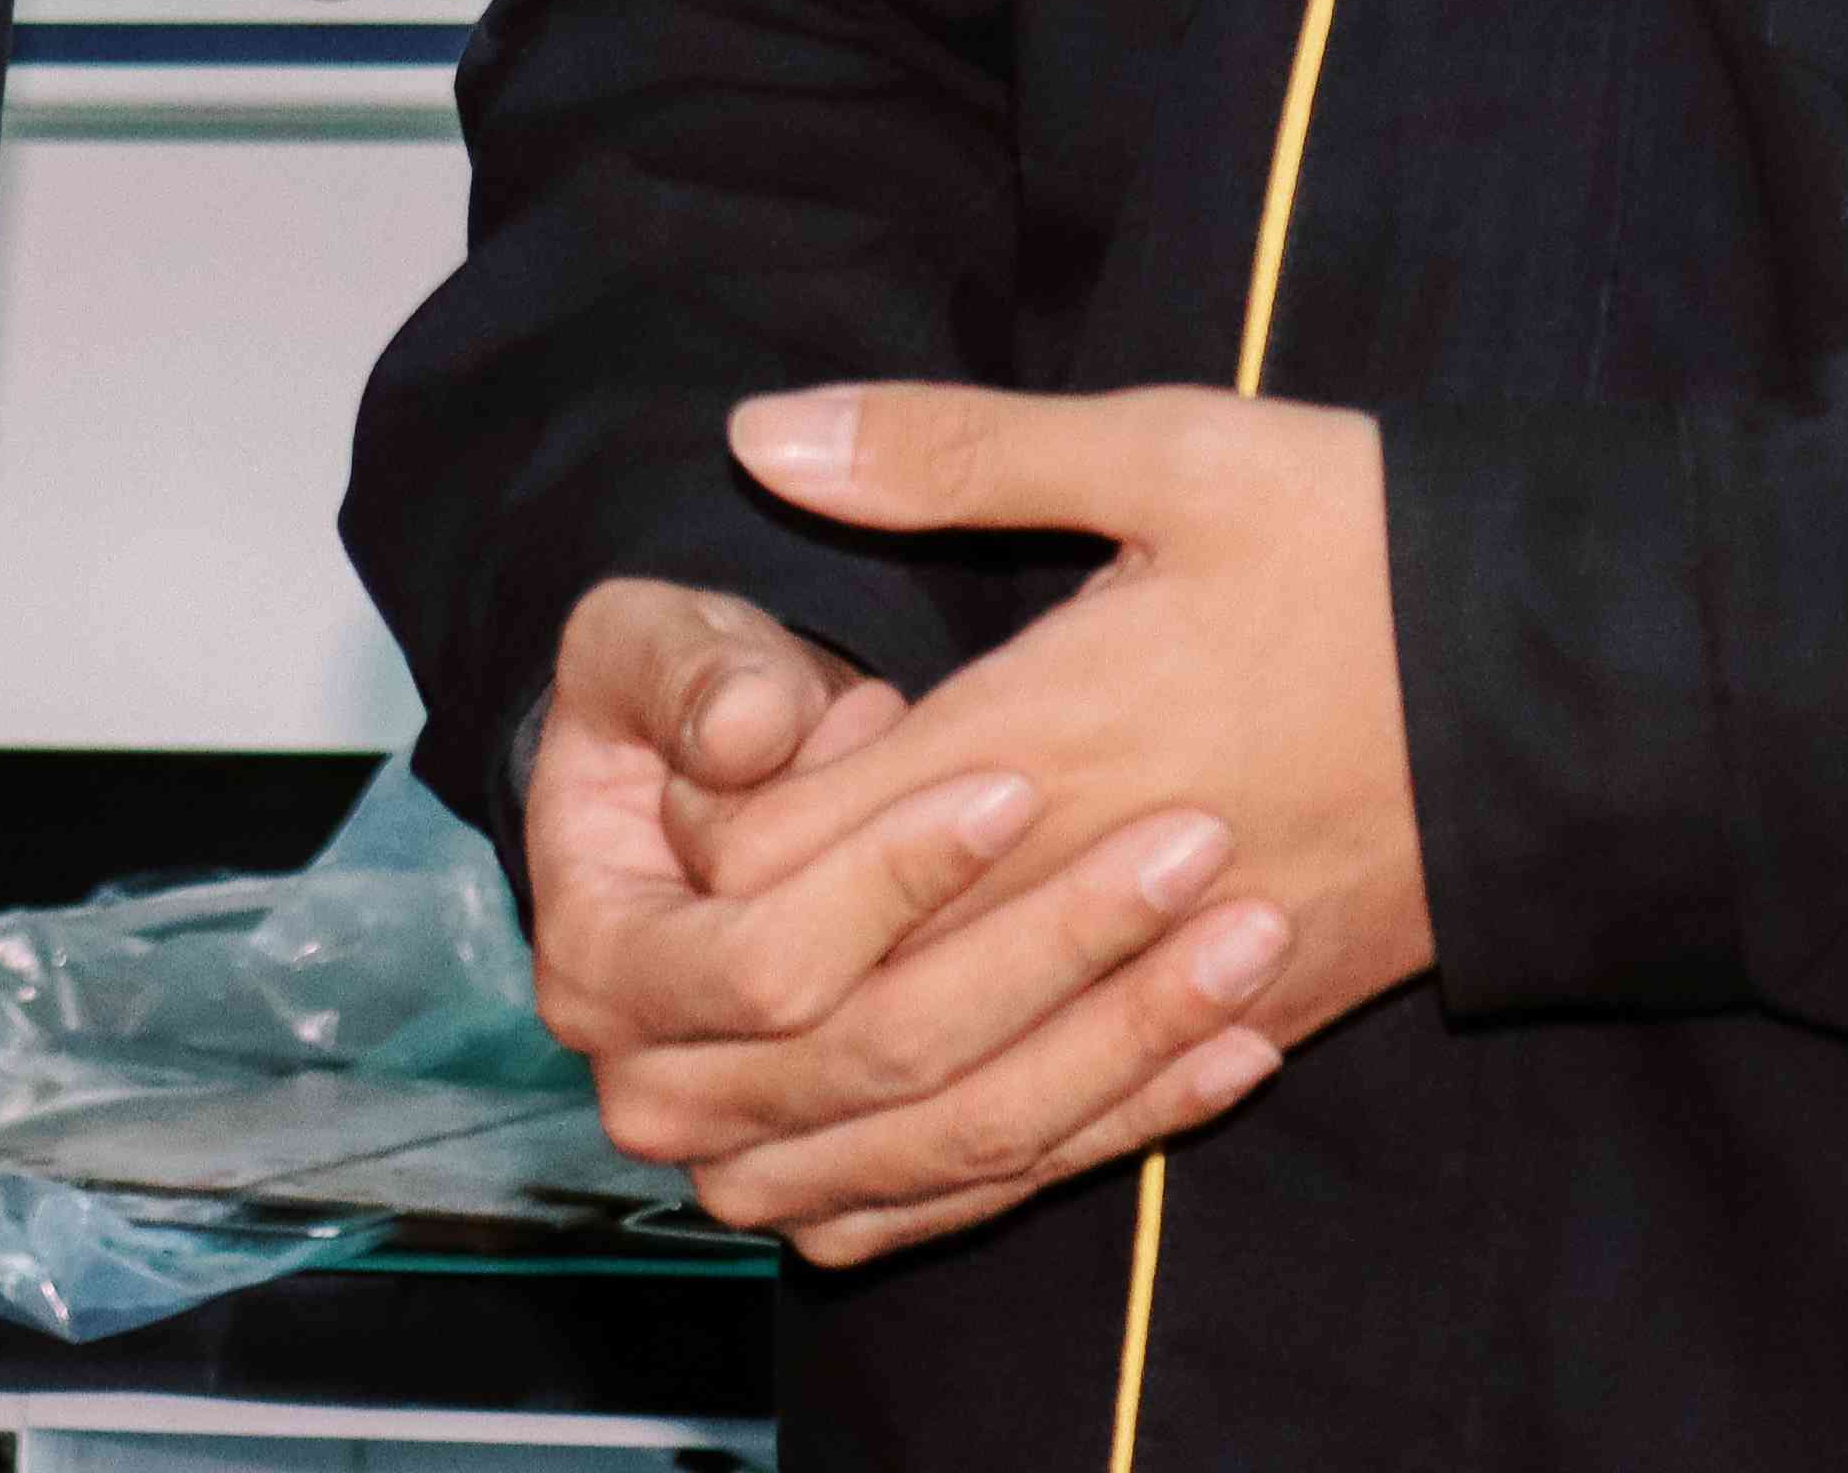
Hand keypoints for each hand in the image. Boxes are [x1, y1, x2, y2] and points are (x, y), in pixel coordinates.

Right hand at [519, 575, 1294, 1267]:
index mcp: (600, 968)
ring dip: (1123, 1046)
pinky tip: (1240, 1041)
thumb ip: (692, 670)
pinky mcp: (859, 1205)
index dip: (896, 881)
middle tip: (1193, 844)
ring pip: (966, 1138)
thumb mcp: (650, 643)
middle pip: (885, 1061)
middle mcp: (665, 1101)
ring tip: (1247, 937)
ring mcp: (765, 1173)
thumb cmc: (679, 703)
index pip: (768, 962)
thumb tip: (754, 735)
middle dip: (1051, 953)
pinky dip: (1129, 1118)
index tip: (1023, 782)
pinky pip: (1005, 1182)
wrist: (706, 804)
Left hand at [660, 384, 1431, 1256]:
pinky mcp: (1254, 1025)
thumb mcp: (1167, 453)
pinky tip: (914, 1125)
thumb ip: (950, 451)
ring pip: (947, 1093)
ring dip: (842, 1078)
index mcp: (1040, 736)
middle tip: (713, 914)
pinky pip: (1077, 1134)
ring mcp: (1172, 977)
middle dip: (745, 968)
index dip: (710, 831)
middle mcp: (1086, 884)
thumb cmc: (1375, 544)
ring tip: (782, 1023)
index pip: (781, 848)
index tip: (712, 777)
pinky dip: (973, 1147)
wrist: (1598, 684)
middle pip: (838, 988)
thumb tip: (759, 431)